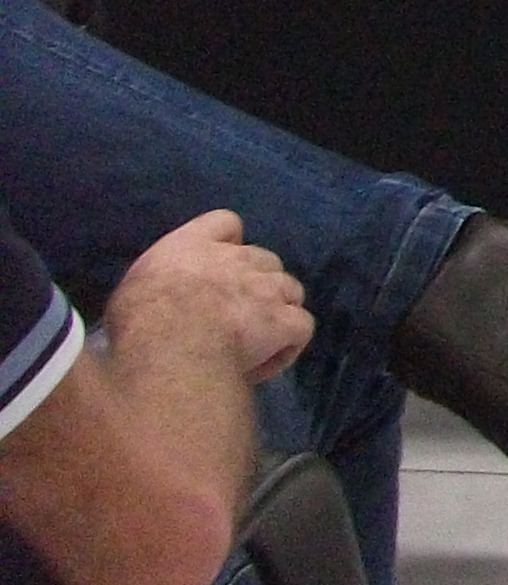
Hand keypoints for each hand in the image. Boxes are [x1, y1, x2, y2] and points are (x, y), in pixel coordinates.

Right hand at [106, 212, 309, 387]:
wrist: (171, 346)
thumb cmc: (138, 321)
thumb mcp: (129, 293)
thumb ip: (152, 285)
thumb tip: (151, 303)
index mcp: (192, 246)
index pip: (224, 222)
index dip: (227, 242)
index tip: (216, 269)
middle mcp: (237, 259)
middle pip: (264, 260)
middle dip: (255, 284)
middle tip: (233, 316)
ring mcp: (266, 288)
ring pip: (290, 289)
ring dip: (277, 311)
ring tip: (255, 339)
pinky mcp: (284, 321)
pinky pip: (300, 327)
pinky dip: (288, 344)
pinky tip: (264, 363)